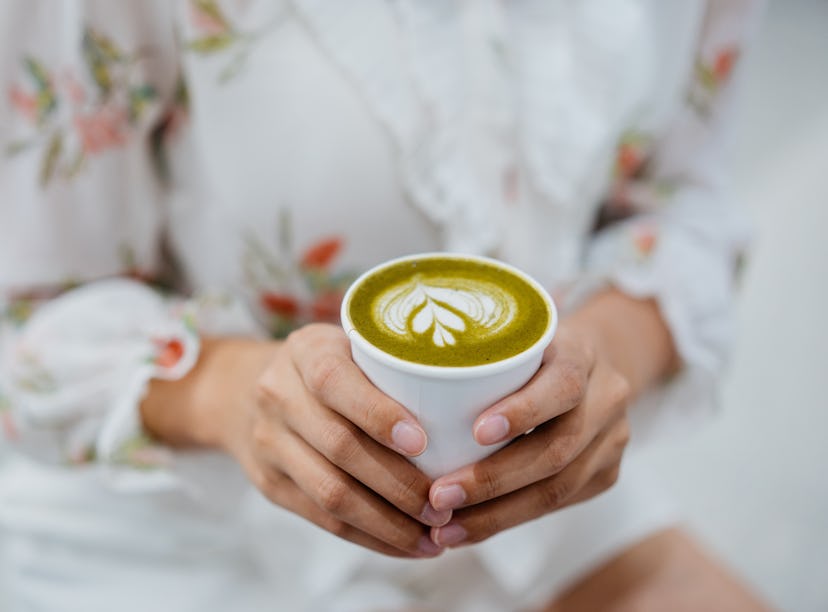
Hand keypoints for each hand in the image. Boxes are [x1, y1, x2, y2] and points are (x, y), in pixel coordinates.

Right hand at [143, 324, 449, 557]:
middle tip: (444, 504)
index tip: (422, 441)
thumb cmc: (324, 364)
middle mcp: (279, 396)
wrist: (241, 390)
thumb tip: (469, 388)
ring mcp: (270, 443)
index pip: (336, 383)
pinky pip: (323, 518)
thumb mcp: (347, 342)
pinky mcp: (271, 484)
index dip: (378, 414)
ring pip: (331, 492)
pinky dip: (369, 537)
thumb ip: (393, 360)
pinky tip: (406, 544)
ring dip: (387, 522)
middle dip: (397, 484)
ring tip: (433, 534)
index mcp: (305, 352)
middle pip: (339, 447)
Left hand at [425, 291, 676, 547]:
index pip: (561, 385)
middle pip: (558, 449)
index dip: (523, 411)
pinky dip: (509, 519)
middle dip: (493, 481)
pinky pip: (558, 505)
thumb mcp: (514, 335)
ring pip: (559, 489)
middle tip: (438, 497)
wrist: (599, 359)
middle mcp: (606, 398)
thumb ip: (476, 354)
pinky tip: (468, 529)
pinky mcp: (605, 473)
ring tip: (445, 530)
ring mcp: (612, 440)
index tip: (476, 431)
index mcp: (580, 354)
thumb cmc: (533, 348)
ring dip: (496, 514)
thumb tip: (395, 372)